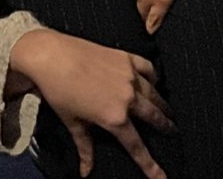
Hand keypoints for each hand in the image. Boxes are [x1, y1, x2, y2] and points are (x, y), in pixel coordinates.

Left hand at [7, 27, 171, 178]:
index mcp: (115, 118)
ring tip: (167, 111)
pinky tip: (155, 82)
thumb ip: (85, 148)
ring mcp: (129, 75)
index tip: (162, 177)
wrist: (50, 55)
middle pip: (154, 117)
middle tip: (172, 132)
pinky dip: (154, 77)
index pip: (137, 146)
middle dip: (165, 127)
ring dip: (162, 104)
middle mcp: (127, 97)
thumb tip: (86, 171)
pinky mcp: (125, 57)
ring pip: (154, 94)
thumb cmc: (58, 90)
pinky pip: (148, 68)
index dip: (151, 166)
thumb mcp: (73, 123)